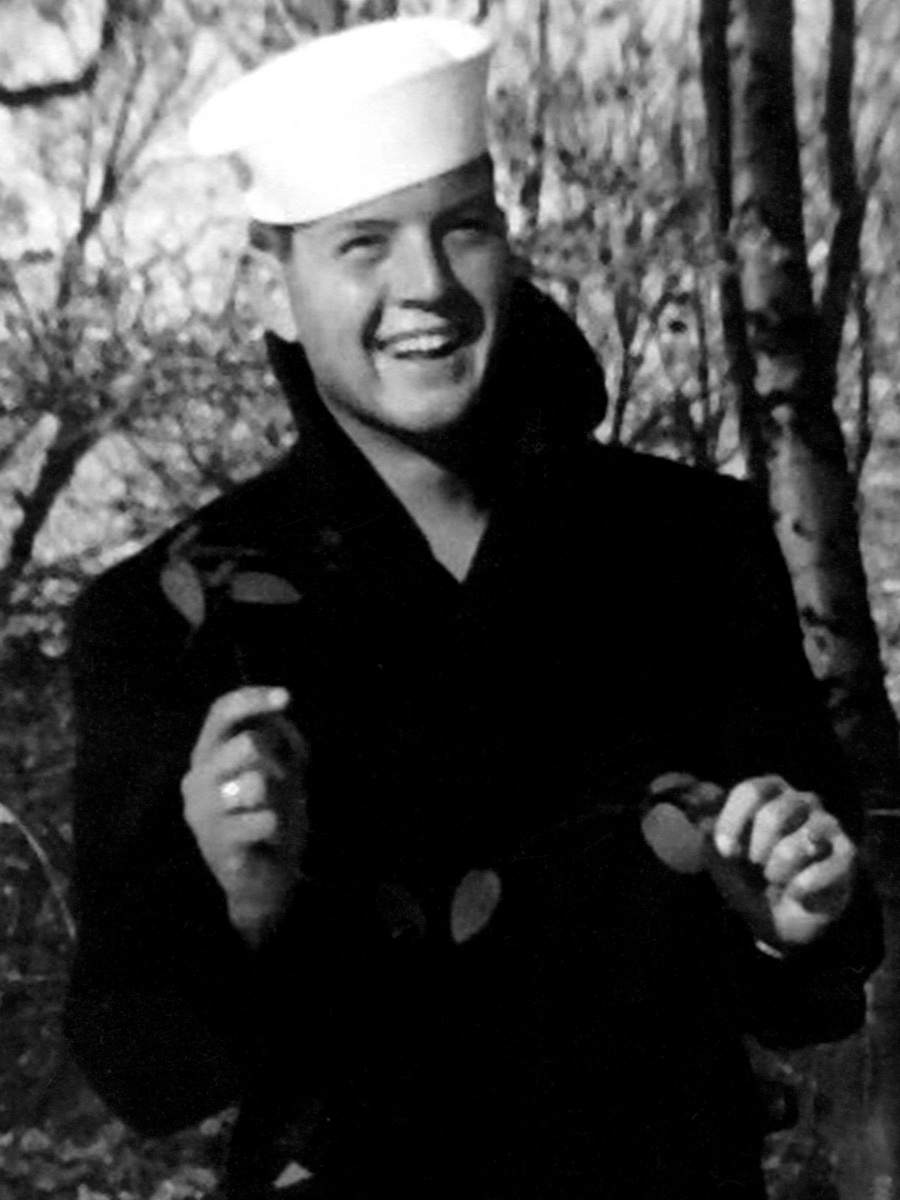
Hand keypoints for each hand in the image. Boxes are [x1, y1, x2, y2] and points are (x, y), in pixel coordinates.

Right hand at [182, 686, 308, 945]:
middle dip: (278, 761)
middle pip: (246, 745)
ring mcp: (203, 815)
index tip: (286, 697)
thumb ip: (280, 737)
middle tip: (280, 785)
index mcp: (208, 754)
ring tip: (271, 812)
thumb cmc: (269, 813)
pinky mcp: (218, 846)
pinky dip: (276, 824)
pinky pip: (261, 820)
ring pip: (254, 782)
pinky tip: (268, 834)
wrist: (266, 877)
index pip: (220, 713)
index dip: (252, 699)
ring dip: (277, 796)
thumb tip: (278, 712)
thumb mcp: (281, 767)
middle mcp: (197, 780)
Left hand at [707, 775, 855, 949]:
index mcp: (770, 791)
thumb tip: (700, 817)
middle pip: (774, 815)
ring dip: (777, 871)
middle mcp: (802, 800)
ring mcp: (828, 825)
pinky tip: (796, 893)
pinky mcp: (846, 855)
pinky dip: (800, 888)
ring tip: (775, 879)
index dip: (733, 823)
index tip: (726, 851)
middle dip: (757, 850)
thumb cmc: (747, 876)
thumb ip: (708, 833)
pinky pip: (822, 870)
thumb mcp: (719, 856)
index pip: (751, 791)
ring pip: (798, 844)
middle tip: (755, 867)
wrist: (780, 917)